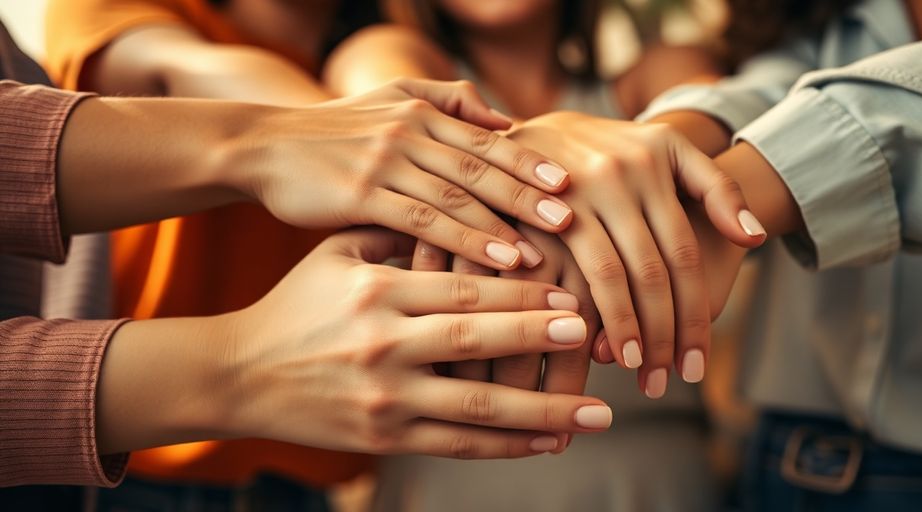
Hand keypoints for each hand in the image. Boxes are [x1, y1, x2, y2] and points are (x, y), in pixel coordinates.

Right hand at [222, 229, 611, 457]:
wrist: (238, 373)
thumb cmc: (296, 304)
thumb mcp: (337, 254)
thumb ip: (396, 234)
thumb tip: (467, 217)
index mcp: (377, 290)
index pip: (464, 288)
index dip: (521, 291)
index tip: (570, 289)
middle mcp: (382, 344)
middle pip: (477, 341)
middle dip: (540, 337)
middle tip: (595, 331)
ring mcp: (384, 397)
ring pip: (478, 407)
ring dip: (545, 409)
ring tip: (599, 410)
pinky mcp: (383, 438)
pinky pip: (458, 445)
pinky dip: (509, 446)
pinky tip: (551, 440)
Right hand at [226, 78, 574, 269]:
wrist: (260, 146)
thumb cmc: (332, 135)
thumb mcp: (388, 102)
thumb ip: (446, 103)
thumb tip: (503, 119)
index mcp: (421, 112)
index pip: (487, 140)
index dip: (530, 162)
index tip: (572, 183)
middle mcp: (409, 133)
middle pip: (483, 167)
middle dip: (531, 194)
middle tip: (576, 217)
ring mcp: (384, 163)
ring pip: (459, 195)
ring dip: (506, 222)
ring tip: (547, 247)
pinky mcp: (360, 196)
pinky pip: (423, 221)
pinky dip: (465, 239)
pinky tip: (499, 260)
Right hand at [505, 112, 764, 393]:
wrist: (534, 127)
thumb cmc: (613, 149)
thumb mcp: (668, 151)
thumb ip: (716, 189)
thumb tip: (754, 240)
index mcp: (656, 163)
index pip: (684, 254)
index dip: (694, 315)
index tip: (697, 365)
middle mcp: (618, 174)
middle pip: (652, 272)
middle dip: (663, 333)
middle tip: (666, 381)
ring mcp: (573, 190)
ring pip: (609, 276)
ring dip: (624, 330)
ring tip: (633, 370)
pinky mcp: (533, 207)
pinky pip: (562, 270)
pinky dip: (577, 310)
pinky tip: (584, 342)